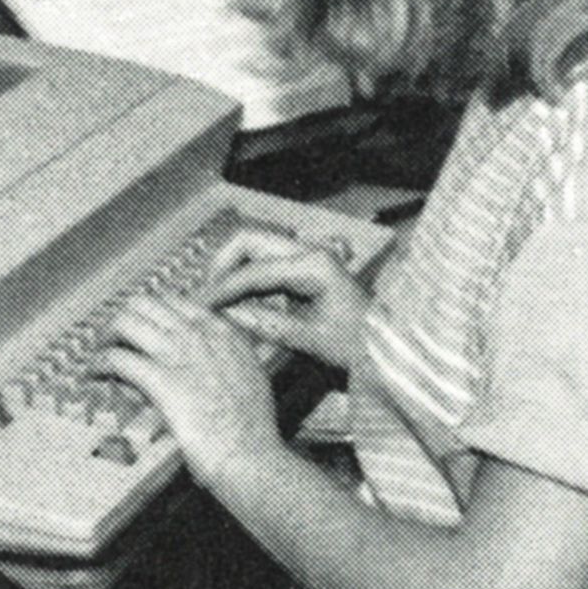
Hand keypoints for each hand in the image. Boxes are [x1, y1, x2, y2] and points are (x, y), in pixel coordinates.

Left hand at [98, 293, 283, 486]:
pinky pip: (116, 358)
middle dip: (124, 317)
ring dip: (107, 336)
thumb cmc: (253, 430)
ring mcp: (180, 354)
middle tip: (113, 338)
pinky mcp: (160, 380)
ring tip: (99, 353)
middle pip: (146, 303)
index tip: (141, 328)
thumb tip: (198, 364)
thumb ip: (226, 362)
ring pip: (127, 321)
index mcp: (224, 333)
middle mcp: (200, 335)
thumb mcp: (250, 380)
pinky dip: (98, 363)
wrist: (252, 455)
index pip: (177, 302)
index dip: (152, 314)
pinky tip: (93, 373)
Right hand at [192, 229, 371, 371]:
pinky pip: (265, 266)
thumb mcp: (312, 339)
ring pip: (255, 250)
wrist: (387, 346)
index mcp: (314, 265)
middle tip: (205, 295)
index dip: (223, 287)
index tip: (201, 305)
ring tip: (216, 302)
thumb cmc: (359, 343)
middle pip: (250, 241)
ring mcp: (306, 258)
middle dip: (222, 264)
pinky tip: (237, 304)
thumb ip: (267, 325)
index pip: (255, 270)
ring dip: (232, 271)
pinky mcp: (303, 271)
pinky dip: (246, 281)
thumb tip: (227, 316)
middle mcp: (309, 253)